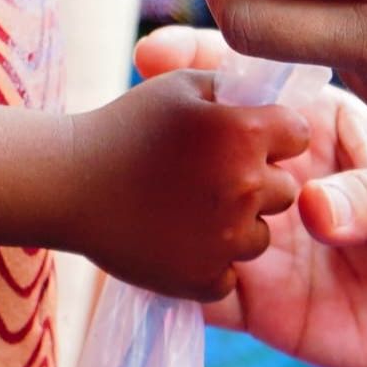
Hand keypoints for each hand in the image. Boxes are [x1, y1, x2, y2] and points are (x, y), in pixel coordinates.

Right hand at [59, 67, 315, 301]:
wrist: (68, 185)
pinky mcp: (202, 280)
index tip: (242, 137)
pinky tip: (178, 240)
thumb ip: (236, 87)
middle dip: (258, 181)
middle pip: (284, 189)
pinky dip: (210, 264)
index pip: (297, 134)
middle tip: (210, 175)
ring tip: (191, 207)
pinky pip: (230, 275)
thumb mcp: (183, 86)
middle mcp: (244, 188)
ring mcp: (225, 240)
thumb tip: (275, 96)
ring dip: (237, 226)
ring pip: (260, 236)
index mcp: (245, 133)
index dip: (273, 133)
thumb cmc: (126, 125)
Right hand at [137, 30, 366, 366]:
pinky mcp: (261, 304)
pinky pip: (204, 289)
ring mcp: (269, 241)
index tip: (156, 52)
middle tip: (153, 133)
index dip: (207, 63)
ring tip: (159, 198)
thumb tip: (310, 210)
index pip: (259, 84)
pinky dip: (178, 278)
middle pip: (212, 146)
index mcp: (327, 128)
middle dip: (176, 135)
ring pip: (196, 214)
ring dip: (172, 206)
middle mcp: (287, 179)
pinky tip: (165, 265)